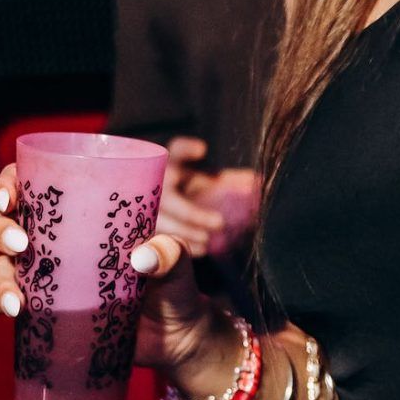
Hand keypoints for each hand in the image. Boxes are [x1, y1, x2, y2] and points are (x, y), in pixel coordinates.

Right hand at [0, 162, 213, 373]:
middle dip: (4, 230)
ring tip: (17, 302)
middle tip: (22, 246)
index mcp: (83, 215)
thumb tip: (141, 258)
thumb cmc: (177, 289)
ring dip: (0, 278)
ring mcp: (47, 276)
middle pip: (9, 222)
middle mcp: (56, 240)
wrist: (178, 337)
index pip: (35, 185)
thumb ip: (170, 255)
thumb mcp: (180, 266)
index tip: (11, 196)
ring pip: (3, 265)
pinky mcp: (44, 311)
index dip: (11, 183)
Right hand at [156, 138, 261, 256]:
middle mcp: (157, 182)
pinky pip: (155, 239)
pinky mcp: (143, 225)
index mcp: (173, 165)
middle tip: (219, 223)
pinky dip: (176, 245)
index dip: (184, 149)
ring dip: (184, 232)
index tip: (202, 149)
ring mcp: (145, 204)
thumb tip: (257, 182)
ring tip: (207, 241)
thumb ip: (227, 183)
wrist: (165, 207)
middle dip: (191, 213)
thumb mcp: (205, 183)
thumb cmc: (192, 191)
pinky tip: (197, 250)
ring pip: (158, 221)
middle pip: (166, 197)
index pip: (175, 150)